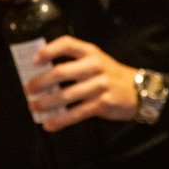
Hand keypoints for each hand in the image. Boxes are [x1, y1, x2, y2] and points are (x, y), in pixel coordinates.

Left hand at [23, 35, 137, 131]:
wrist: (139, 91)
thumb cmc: (111, 76)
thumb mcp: (97, 62)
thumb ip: (75, 64)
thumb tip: (43, 74)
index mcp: (91, 52)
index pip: (67, 44)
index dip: (49, 50)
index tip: (35, 60)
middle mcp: (95, 66)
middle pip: (62, 71)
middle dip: (41, 82)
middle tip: (29, 89)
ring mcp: (100, 85)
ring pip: (67, 95)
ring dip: (47, 103)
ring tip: (35, 107)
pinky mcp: (102, 104)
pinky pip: (77, 113)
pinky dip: (60, 120)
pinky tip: (49, 124)